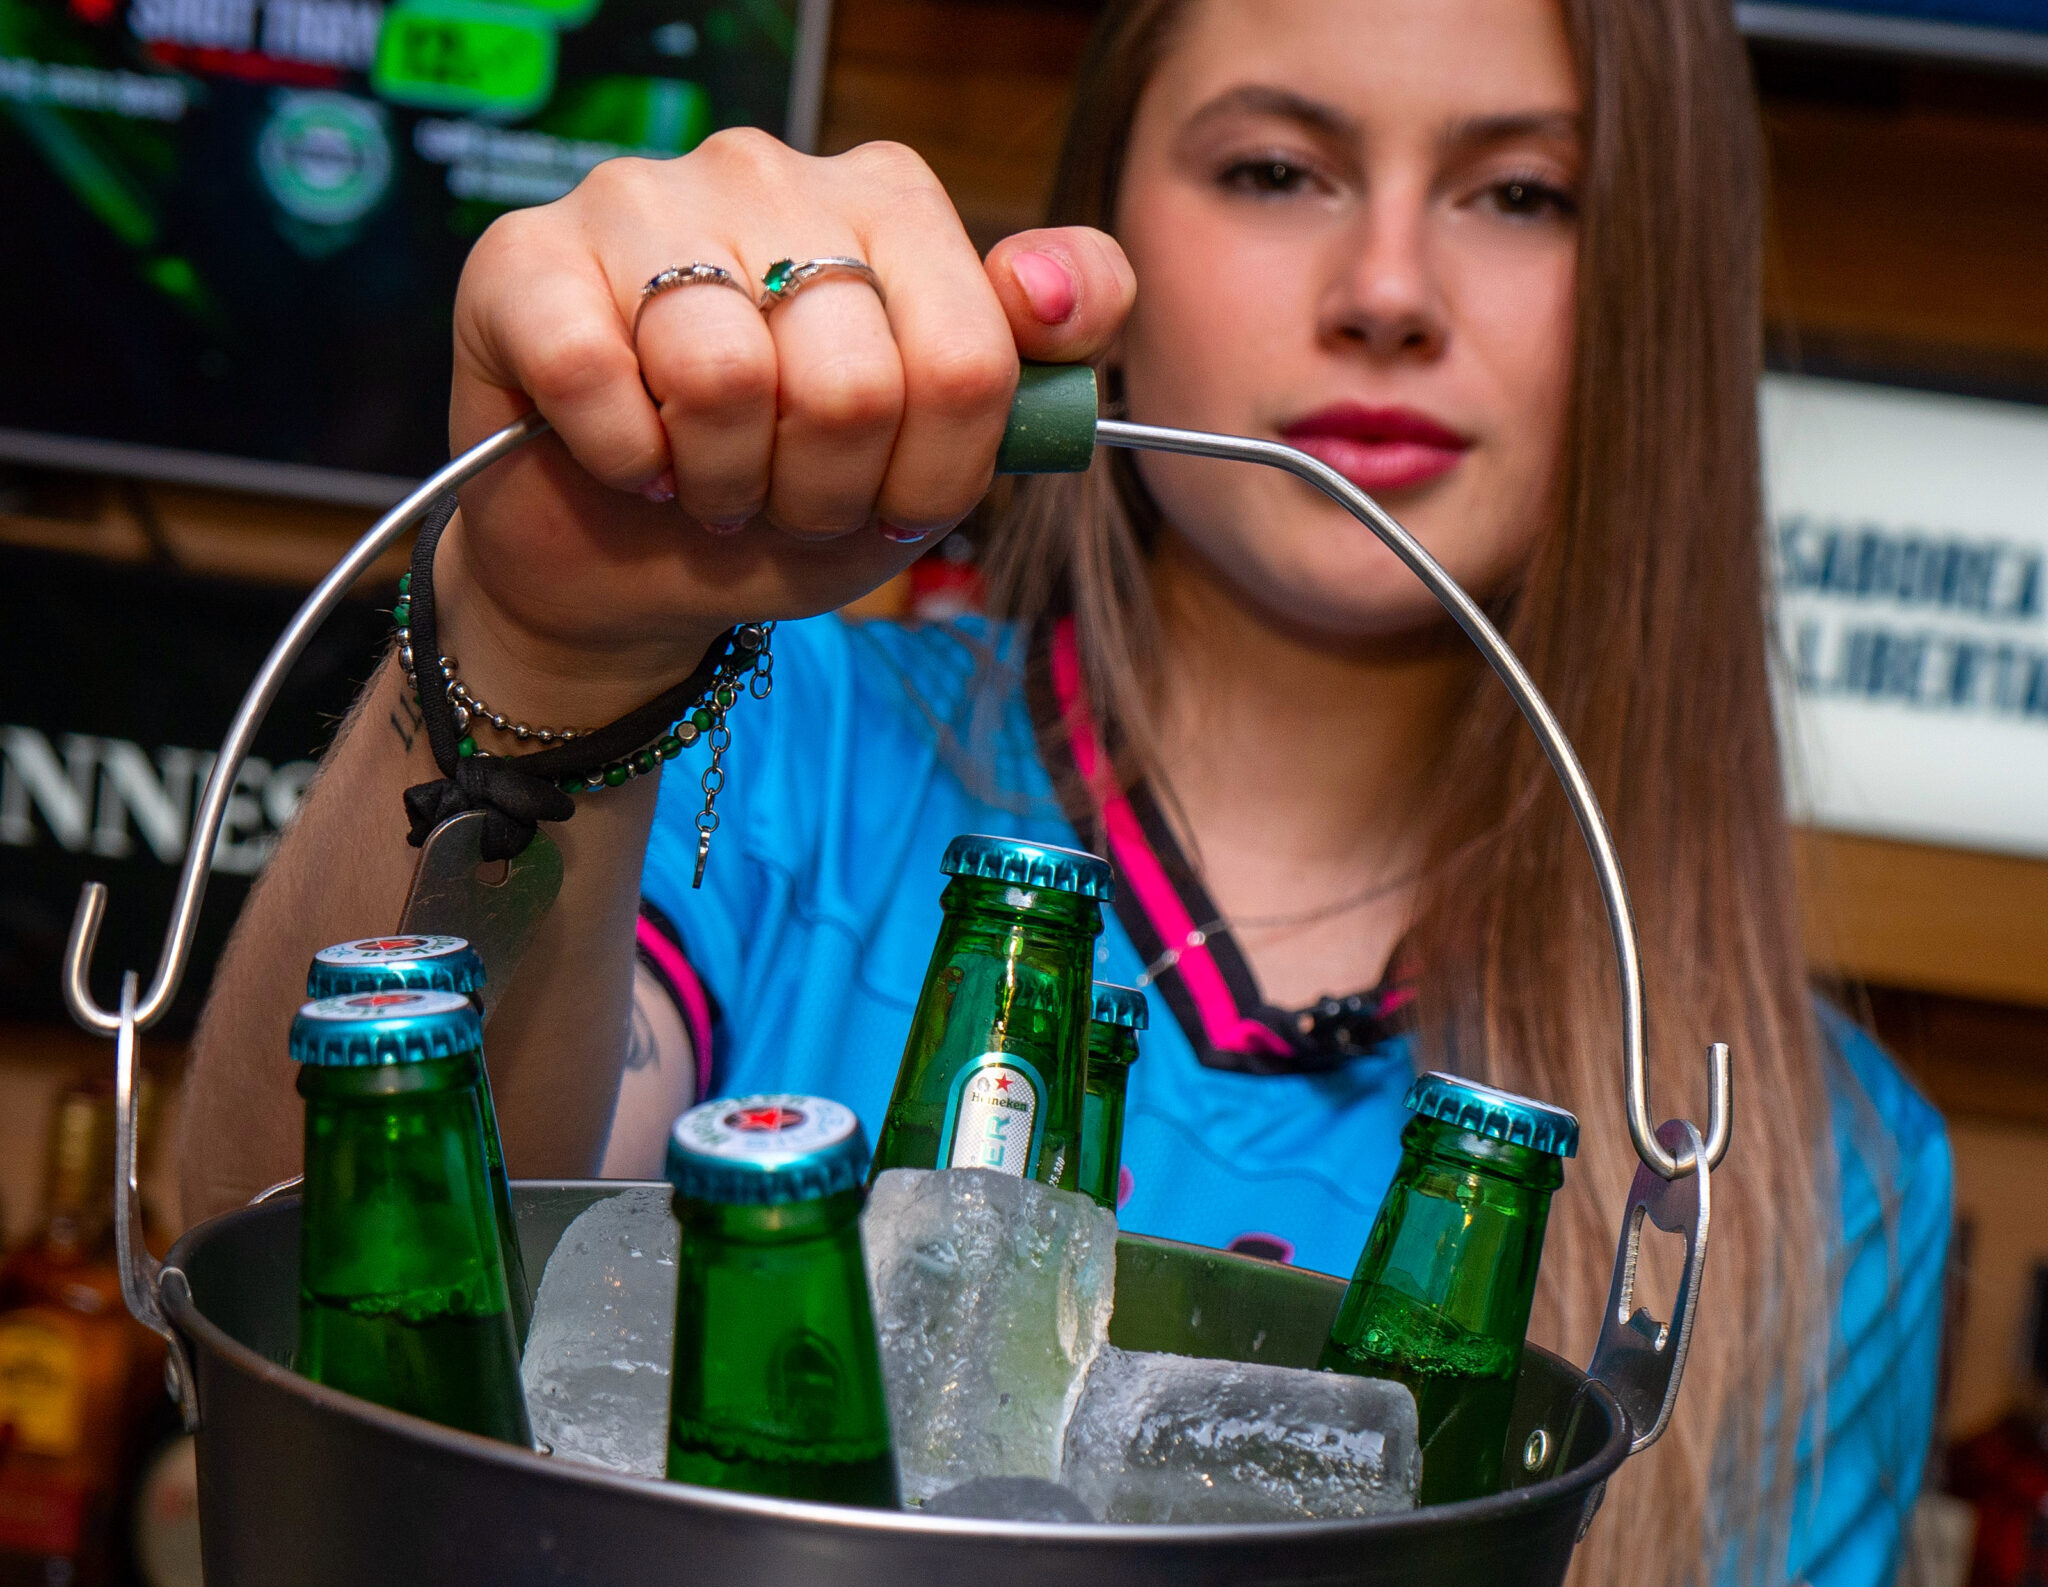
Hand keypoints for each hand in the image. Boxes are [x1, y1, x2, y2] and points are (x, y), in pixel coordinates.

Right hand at [440, 131, 1134, 719]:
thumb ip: (1033, 366)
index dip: (933, 476)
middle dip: (826, 492)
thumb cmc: (789, 492)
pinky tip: (626, 455)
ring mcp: (641, 198)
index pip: (970, 359)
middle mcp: (769, 171)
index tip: (889, 497)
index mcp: (888, 201)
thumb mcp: (935, 458)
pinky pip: (598, 377)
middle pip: (856, 381)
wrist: (632, 563)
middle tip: (786, 495)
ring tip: (708, 477)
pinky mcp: (523, 257)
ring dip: (725, 483)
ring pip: (725, 376)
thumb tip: (1052, 294)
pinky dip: (623, 460)